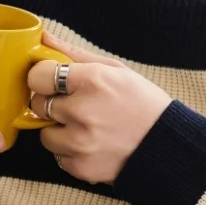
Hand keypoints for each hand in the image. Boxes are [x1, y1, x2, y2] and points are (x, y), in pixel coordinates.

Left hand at [28, 34, 171, 183]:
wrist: (167, 146)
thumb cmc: (141, 102)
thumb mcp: (114, 69)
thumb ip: (73, 53)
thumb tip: (42, 37)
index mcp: (92, 81)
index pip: (38, 75)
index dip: (43, 78)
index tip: (52, 82)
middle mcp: (83, 112)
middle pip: (38, 104)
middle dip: (51, 104)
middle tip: (76, 106)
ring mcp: (81, 143)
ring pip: (45, 134)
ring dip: (60, 131)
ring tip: (87, 127)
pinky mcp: (81, 167)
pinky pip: (59, 157)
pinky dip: (71, 152)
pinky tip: (94, 145)